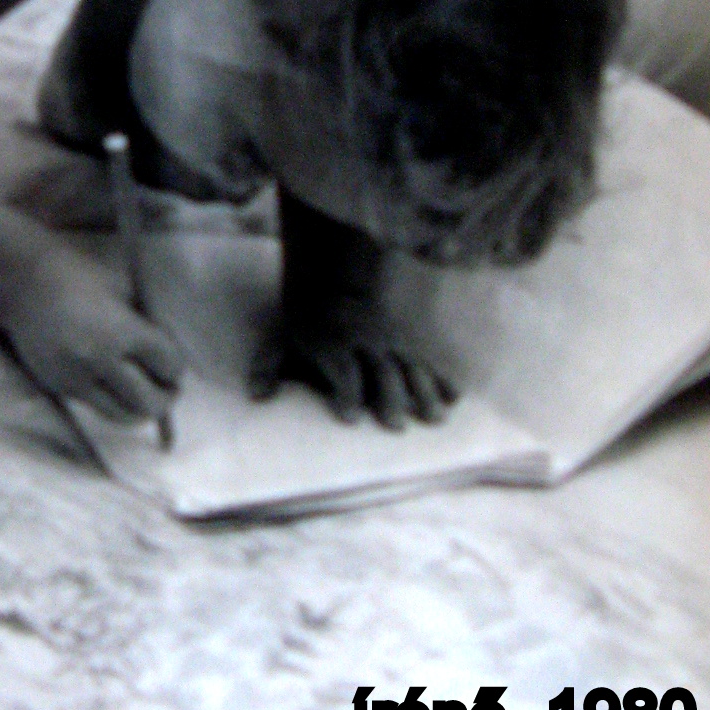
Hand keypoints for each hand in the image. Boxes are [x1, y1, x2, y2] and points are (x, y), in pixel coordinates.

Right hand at [1, 247, 181, 424]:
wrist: (21, 281)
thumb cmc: (77, 274)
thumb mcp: (122, 288)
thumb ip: (145, 322)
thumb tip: (166, 353)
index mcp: (120, 331)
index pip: (167, 366)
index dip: (175, 368)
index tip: (173, 365)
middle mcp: (99, 360)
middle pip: (148, 402)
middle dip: (165, 398)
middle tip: (168, 389)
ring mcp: (76, 378)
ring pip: (121, 415)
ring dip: (139, 408)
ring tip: (143, 394)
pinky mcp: (59, 387)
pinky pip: (95, 406)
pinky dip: (111, 400)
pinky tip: (113, 384)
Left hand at [250, 292, 455, 427]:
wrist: (329, 283)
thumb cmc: (301, 326)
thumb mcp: (279, 343)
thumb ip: (269, 369)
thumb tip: (256, 395)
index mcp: (332, 345)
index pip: (341, 370)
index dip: (344, 393)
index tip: (348, 418)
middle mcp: (363, 344)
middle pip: (380, 371)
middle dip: (388, 397)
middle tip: (396, 426)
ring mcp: (386, 343)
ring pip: (407, 366)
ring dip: (422, 392)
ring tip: (434, 418)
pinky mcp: (403, 344)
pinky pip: (424, 360)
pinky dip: (440, 378)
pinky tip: (453, 397)